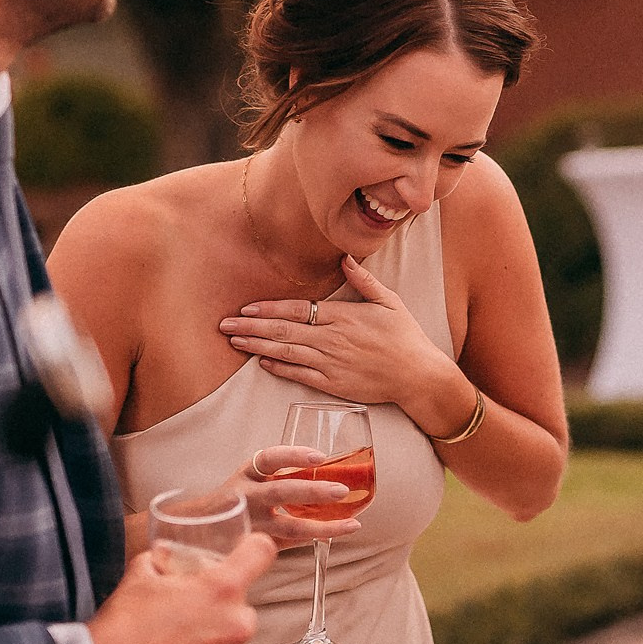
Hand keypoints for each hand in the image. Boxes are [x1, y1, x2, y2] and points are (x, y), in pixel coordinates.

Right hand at [89, 531, 276, 643]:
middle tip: (187, 608)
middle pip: (242, 602)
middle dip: (219, 603)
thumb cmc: (121, 626)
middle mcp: (234, 624)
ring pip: (230, 637)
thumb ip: (164, 558)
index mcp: (221, 589)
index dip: (253, 548)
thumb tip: (168, 555)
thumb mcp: (141, 573)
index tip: (246, 552)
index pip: (261, 552)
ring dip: (211, 635)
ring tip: (174, 639)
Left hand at [219, 257, 468, 431]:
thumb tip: (345, 259)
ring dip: (257, 347)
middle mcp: (332, 339)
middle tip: (224, 325)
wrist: (418, 375)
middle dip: (251, 328)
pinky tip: (262, 364)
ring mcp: (331, 363)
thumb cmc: (405, 336)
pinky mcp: (334, 384)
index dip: (268, 310)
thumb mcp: (389, 302)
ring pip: (286, 353)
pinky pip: (300, 375)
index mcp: (343, 316)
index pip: (297, 310)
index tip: (246, 308)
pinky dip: (279, 369)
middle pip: (283, 332)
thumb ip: (364, 281)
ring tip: (234, 342)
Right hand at [223, 446, 364, 548]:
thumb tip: (326, 469)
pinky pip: (288, 545)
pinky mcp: (254, 547)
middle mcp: (247, 497)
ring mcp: (251, 525)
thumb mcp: (248, 480)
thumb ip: (277, 476)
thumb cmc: (232, 502)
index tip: (319, 457)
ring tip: (351, 525)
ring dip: (323, 526)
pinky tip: (333, 536)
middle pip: (281, 491)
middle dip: (314, 491)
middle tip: (342, 490)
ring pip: (289, 527)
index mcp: (247, 475)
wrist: (194, 531)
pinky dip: (311, 540)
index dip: (295, 456)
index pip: (270, 458)